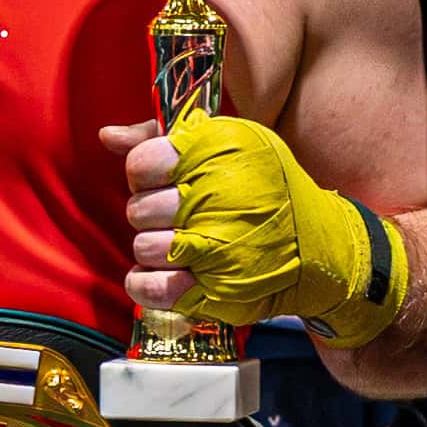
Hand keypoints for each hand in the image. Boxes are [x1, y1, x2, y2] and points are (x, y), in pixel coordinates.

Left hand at [107, 107, 406, 344]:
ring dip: (154, 248)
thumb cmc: (270, 191)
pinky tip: (163, 273)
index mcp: (219, 153)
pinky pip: (148, 287)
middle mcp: (217, 199)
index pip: (143, 163)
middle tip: (178, 216)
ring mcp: (215, 248)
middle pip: (139, 209)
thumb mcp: (229, 145)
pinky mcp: (212, 290)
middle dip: (152, 213)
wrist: (319, 249)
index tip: (162, 180)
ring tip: (180, 244)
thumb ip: (161, 138)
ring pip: (143, 247)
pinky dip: (146, 284)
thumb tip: (107, 136)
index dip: (145, 174)